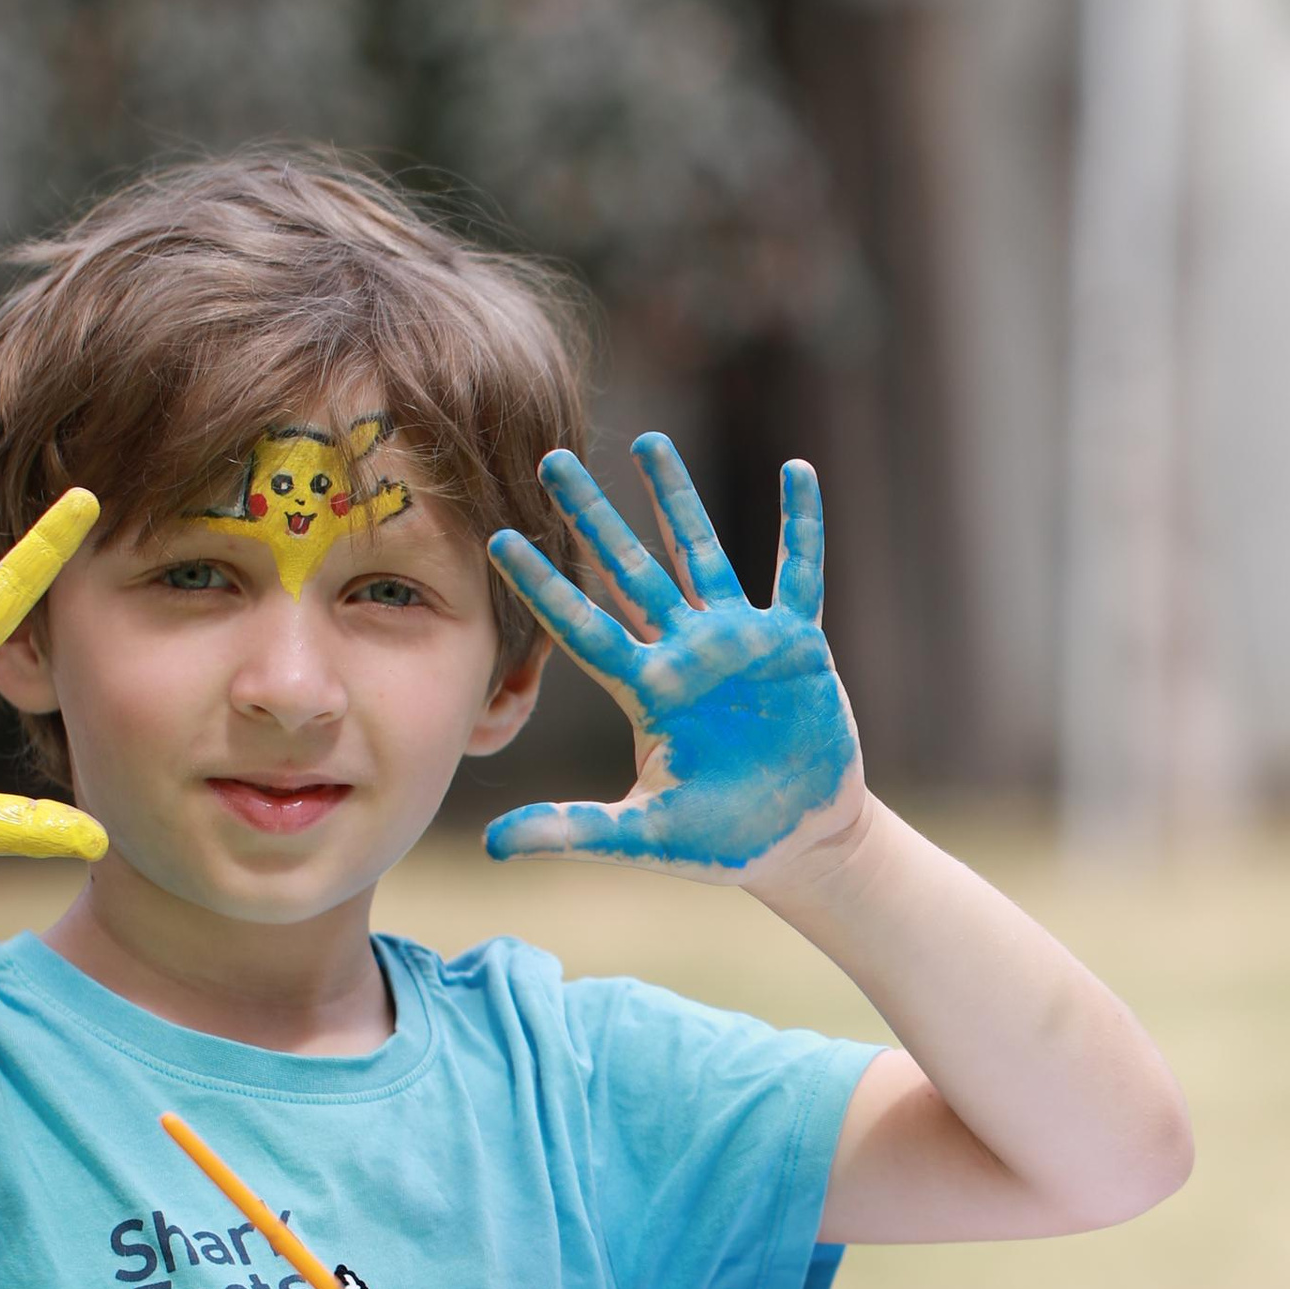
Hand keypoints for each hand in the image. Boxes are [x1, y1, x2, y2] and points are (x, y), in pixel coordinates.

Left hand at [484, 434, 863, 885]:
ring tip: (649, 443)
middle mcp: (684, 652)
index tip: (498, 539)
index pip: (582, 626)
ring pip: (701, 553)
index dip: (543, 584)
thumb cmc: (719, 839)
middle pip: (630, 570)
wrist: (799, 840)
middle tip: (553, 458)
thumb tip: (488, 845)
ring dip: (677, 498)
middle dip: (592, 515)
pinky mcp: (796, 643)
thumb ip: (571, 830)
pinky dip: (801, 524)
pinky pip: (799, 573)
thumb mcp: (642, 837)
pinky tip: (798, 470)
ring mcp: (740, 640)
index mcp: (645, 689)